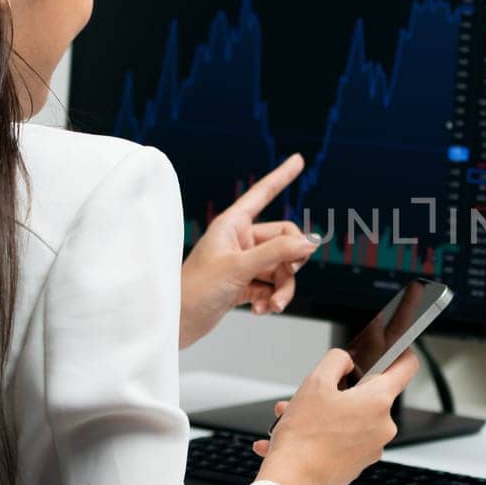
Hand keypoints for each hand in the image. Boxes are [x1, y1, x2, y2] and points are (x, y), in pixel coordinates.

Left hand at [179, 153, 320, 348]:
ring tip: (273, 306)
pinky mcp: (244, 284)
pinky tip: (261, 310)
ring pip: (282, 268)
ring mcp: (243, 263)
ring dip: (283, 288)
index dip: (282, 176)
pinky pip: (272, 285)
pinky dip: (271, 298)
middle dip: (290, 264)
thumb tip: (309, 243)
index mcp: (232, 224)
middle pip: (284, 241)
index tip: (299, 160)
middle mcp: (240, 240)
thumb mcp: (239, 268)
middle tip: (289, 277)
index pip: (263, 193)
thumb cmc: (194, 290)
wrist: (176, 324)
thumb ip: (277, 252)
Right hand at [252, 348, 419, 484]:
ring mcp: (371, 448)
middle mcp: (382, 426)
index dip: (401, 353)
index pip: (406, 367)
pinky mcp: (357, 465)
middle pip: (368, 395)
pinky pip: (342, 440)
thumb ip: (336, 360)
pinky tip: (293, 436)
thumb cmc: (303, 440)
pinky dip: (322, 434)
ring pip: (350, 418)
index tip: (396, 350)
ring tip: (292, 416)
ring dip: (324, 413)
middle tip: (313, 394)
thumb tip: (345, 361)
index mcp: (379, 401)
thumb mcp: (314, 383)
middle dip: (339, 390)